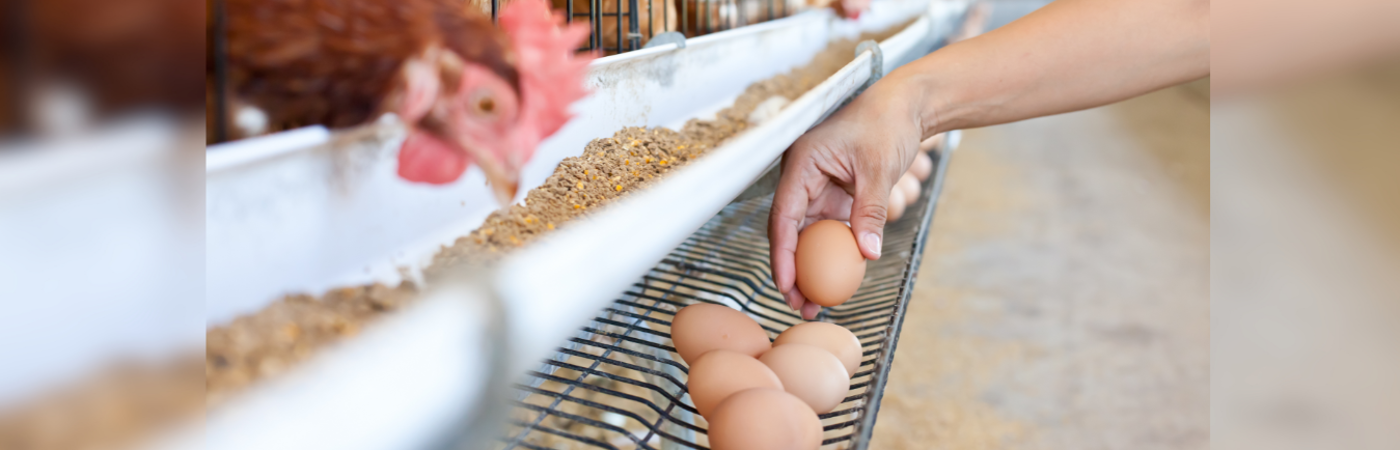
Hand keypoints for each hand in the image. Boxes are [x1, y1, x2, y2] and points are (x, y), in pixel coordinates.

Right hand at [768, 76, 926, 318]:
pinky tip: (836, 281)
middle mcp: (803, 178)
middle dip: (792, 271)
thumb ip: (870, 211)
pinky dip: (831, 255)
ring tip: (816, 304)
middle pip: (790, 232)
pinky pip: (828, 231)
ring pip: (807, 236)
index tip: (787, 284)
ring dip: (811, 269)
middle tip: (801, 305)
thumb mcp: (879, 168)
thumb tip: (866, 254)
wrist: (906, 106)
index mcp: (801, 163)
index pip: (783, 216)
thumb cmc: (887, 123)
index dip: (782, 254)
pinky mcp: (834, 196)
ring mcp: (817, 188)